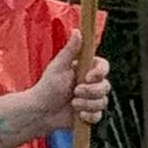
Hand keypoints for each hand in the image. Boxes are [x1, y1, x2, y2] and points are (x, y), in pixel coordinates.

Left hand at [32, 22, 110, 137]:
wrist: (41, 112)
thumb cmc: (47, 87)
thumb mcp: (58, 66)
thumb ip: (70, 50)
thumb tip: (78, 31)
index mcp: (85, 70)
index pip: (104, 67)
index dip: (100, 72)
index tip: (88, 77)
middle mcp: (91, 84)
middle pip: (106, 86)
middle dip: (91, 91)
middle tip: (75, 92)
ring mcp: (91, 99)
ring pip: (103, 102)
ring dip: (87, 104)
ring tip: (73, 104)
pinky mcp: (90, 113)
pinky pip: (99, 115)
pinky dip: (89, 116)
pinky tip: (78, 115)